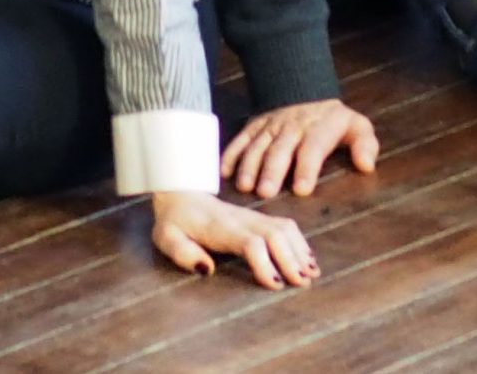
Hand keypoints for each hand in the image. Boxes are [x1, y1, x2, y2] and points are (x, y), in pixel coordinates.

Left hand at [150, 190, 319, 288]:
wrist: (181, 191)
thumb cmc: (174, 221)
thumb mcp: (166, 237)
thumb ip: (182, 253)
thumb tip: (206, 269)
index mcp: (221, 227)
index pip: (250, 242)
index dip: (264, 263)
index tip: (275, 285)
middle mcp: (242, 219)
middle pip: (274, 235)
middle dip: (290, 259)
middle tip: (302, 284)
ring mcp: (252, 216)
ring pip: (283, 228)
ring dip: (299, 250)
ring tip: (311, 274)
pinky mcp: (257, 218)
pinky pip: (284, 225)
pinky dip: (299, 241)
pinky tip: (307, 259)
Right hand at [220, 98, 379, 199]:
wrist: (304, 87)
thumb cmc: (333, 121)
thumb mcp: (356, 126)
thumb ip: (365, 144)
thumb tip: (367, 165)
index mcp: (318, 129)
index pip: (313, 147)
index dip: (307, 168)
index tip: (301, 190)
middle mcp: (292, 126)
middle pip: (281, 149)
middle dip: (273, 170)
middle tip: (265, 193)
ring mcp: (271, 125)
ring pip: (258, 145)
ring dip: (250, 165)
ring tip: (244, 186)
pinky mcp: (255, 125)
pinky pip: (241, 138)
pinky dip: (231, 153)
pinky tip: (224, 172)